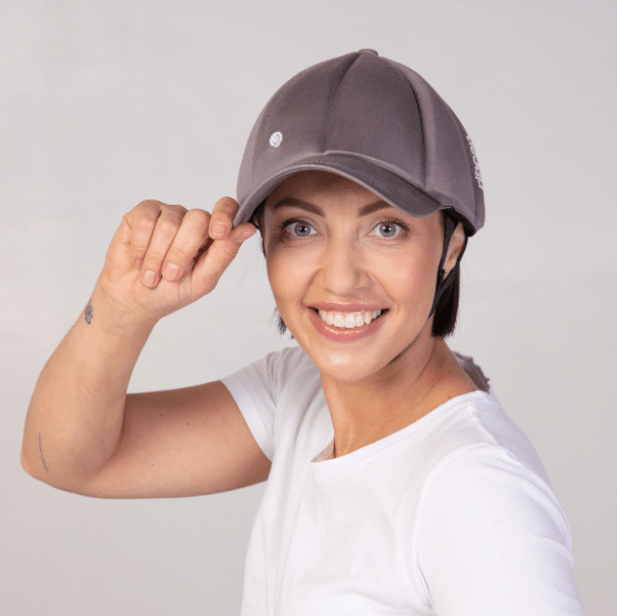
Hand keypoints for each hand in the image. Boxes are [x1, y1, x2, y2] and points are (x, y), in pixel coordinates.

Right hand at [96, 197, 255, 326]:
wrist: (134, 300)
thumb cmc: (171, 292)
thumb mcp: (203, 280)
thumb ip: (224, 254)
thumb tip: (248, 228)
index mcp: (213, 234)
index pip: (228, 208)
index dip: (225, 215)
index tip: (219, 232)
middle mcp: (192, 219)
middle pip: (198, 218)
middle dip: (182, 253)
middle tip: (170, 276)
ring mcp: (168, 213)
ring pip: (170, 223)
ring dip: (157, 257)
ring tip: (152, 276)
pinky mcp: (143, 212)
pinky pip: (146, 221)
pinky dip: (141, 247)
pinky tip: (139, 261)